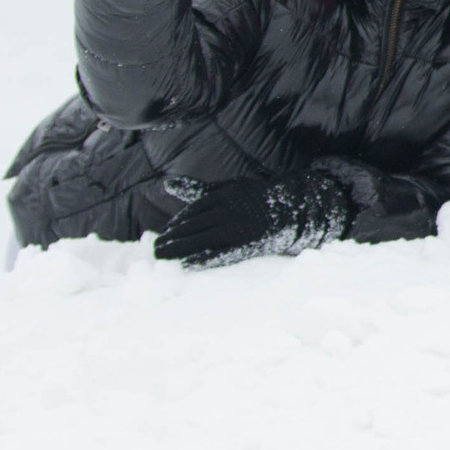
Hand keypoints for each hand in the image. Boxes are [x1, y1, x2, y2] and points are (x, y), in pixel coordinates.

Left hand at [154, 169, 350, 267]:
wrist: (293, 210)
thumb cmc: (253, 200)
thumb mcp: (227, 189)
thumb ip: (197, 189)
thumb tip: (167, 184)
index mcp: (225, 194)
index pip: (193, 210)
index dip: (176, 223)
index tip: (165, 233)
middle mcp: (230, 210)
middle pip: (193, 226)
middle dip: (171, 238)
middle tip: (155, 249)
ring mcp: (239, 227)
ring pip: (201, 240)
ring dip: (178, 249)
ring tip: (162, 257)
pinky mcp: (248, 244)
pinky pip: (221, 253)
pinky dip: (203, 259)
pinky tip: (186, 265)